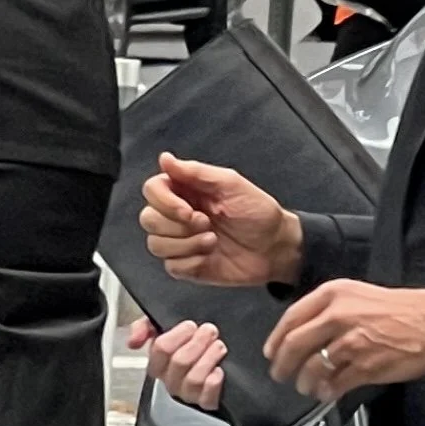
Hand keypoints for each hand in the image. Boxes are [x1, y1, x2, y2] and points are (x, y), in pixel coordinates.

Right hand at [129, 313, 226, 409]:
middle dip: (198, 343)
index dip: (178, 335)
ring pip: (193, 379)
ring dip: (209, 358)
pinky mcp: (205, 402)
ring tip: (218, 346)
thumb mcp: (163, 327)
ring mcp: (187, 393)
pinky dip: (214, 382)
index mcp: (158, 362)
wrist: (215, 354)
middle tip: (209, 331)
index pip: (161, 349)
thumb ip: (143, 327)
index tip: (190, 326)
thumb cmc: (189, 341)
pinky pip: (207, 397)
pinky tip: (219, 370)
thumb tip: (133, 342)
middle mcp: (170, 380)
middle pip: (180, 362)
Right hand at [139, 153, 303, 286]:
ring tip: (213, 241)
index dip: (164, 202)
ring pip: (156, 244)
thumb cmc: (258, 213)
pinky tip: (211, 257)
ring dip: (186, 245)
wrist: (276, 247)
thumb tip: (165, 158)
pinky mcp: (187, 265)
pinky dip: (191, 262)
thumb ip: (196, 172)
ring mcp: (181, 242)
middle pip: (148, 219)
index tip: (188, 210)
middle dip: (177, 226)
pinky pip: (171, 267)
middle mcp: (178, 215)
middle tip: (207, 224)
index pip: (152, 190)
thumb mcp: (231, 184)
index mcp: (185, 191)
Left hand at [264, 279, 424, 399]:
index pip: (292, 317)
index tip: (272, 351)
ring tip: (306, 387)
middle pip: (295, 344)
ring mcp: (351, 342)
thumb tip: (308, 332)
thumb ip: (331, 309)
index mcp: (335, 294)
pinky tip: (328, 393)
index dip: (277, 338)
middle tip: (280, 374)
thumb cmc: (404, 310)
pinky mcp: (364, 366)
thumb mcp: (361, 295)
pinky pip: (336, 383)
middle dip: (283, 364)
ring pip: (313, 367)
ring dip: (305, 382)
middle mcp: (338, 315)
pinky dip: (328, 391)